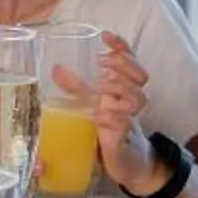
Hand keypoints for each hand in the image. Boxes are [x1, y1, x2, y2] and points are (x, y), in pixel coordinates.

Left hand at [55, 34, 161, 193]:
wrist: (127, 162)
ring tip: (99, 85)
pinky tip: (96, 114)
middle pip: (141, 75)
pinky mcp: (123, 137)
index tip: (105, 35)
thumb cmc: (109, 127)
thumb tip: (56, 69)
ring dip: (118, 87)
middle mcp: (129, 101)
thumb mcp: (92, 104)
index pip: (130, 61)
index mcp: (122, 88)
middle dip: (123, 64)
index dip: (122, 46)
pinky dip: (110, 116)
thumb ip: (76, 87)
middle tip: (100, 62)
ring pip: (138, 98)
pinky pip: (123, 123)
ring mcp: (129, 118)